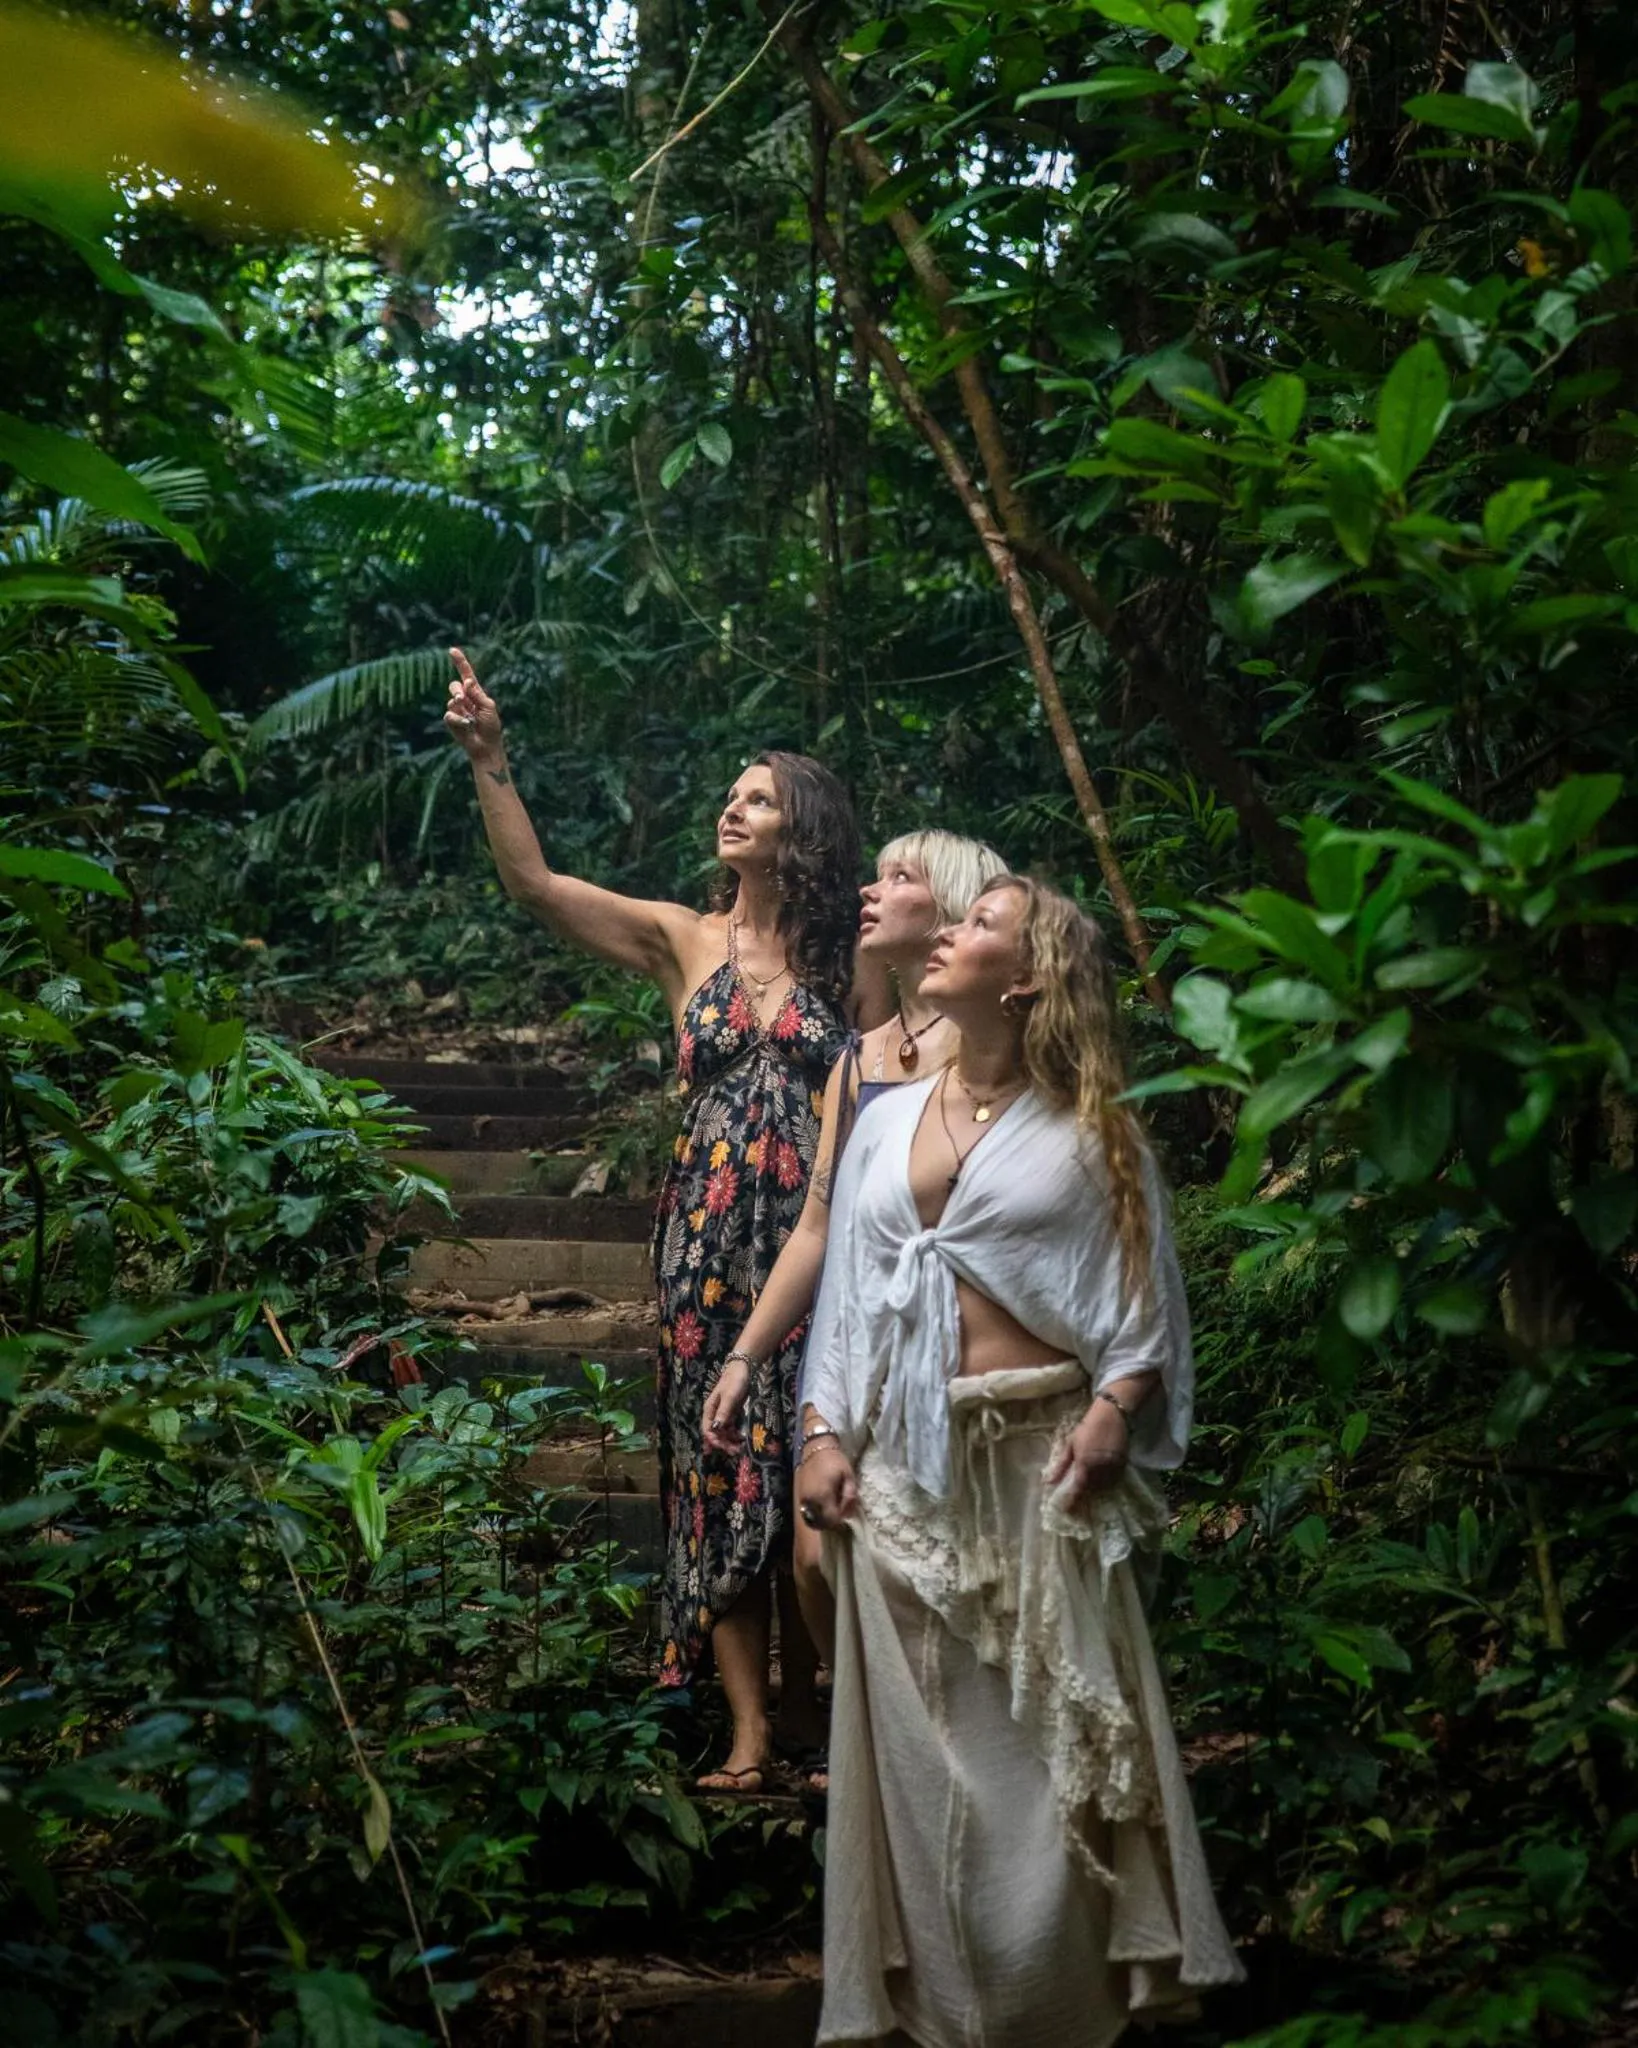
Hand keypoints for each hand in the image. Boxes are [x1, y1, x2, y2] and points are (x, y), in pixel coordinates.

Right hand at [444, 647, 504, 763]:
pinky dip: (459, 720)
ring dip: (460, 707)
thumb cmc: (491, 727)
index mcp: (475, 693)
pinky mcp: (451, 720)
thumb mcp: (488, 707)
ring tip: (470, 718)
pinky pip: (450, 714)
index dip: (460, 662)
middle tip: (462, 699)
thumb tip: (466, 681)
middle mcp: (464, 699)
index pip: (466, 675)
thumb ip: (477, 694)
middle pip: (454, 686)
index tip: (452, 650)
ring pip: (451, 700)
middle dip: (457, 691)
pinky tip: (466, 726)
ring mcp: (456, 710)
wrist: (486, 746)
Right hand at [702, 1358, 750, 1451]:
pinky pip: (730, 1427)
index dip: (714, 1440)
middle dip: (723, 1443)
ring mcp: (723, 1413)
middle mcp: (714, 1413)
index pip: (707, 1430)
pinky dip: (734, 1434)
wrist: (743, 1368)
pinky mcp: (731, 1412)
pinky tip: (741, 1438)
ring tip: (739, 1447)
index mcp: (710, 1410)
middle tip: (735, 1451)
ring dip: (729, 1440)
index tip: (724, 1447)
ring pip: (723, 1432)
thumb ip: (724, 1412)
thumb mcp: (730, 1396)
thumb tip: (717, 1429)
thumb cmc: (734, 1381)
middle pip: (715, 1433)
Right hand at [796, 1441, 857, 1530]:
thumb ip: (850, 1496)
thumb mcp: (849, 1476)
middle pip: (820, 1522)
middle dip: (831, 1521)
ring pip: (812, 1518)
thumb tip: (849, 1514)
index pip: (832, 1520)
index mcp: (824, 1496)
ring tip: (832, 1510)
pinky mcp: (800, 1495)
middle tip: (840, 1513)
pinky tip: (823, 1506)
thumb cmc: (835, 1461)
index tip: (846, 1514)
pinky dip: (815, 1513)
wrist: (816, 1448)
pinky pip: (807, 1511)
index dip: (840, 1521)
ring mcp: (803, 1498)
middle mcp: (811, 1500)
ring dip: (822, 1519)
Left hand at [1044, 1396, 1129, 1514]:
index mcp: (1084, 1463)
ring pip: (1104, 1487)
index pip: (1078, 1488)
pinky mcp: (1123, 1465)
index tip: (1066, 1511)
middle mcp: (1099, 1468)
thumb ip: (1061, 1465)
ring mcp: (1113, 1467)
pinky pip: (1114, 1481)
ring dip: (1096, 1491)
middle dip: (1084, 1497)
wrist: (1111, 1415)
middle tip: (1078, 1503)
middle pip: (1092, 1490)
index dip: (1072, 1501)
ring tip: (1090, 1492)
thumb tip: (1048, 1482)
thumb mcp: (1070, 1444)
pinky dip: (1107, 1484)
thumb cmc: (1087, 1428)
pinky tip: (1102, 1481)